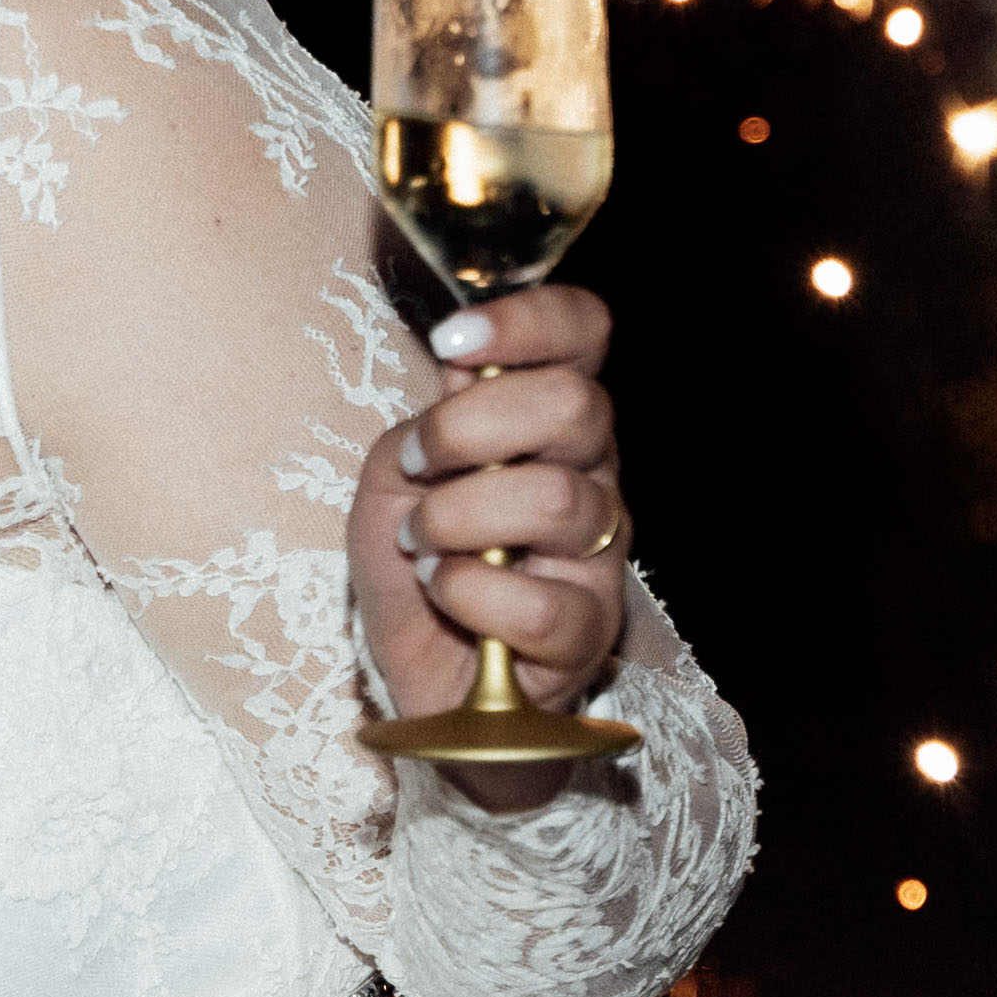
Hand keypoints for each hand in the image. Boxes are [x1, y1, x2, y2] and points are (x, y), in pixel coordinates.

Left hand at [349, 281, 635, 805]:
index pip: (582, 332)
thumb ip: (434, 417)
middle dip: (468, 428)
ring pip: (554, 498)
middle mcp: (590, 472)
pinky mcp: (588, 632)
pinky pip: (537, 600)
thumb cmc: (417, 559)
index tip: (452, 343)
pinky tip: (444, 595)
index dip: (528, 320)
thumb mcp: (399, 472)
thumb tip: (466, 369)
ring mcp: (598, 552)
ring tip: (423, 545)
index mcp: (548, 420)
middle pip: (576, 405)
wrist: (421, 676)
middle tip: (420, 466)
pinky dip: (467, 593)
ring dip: (456, 519)